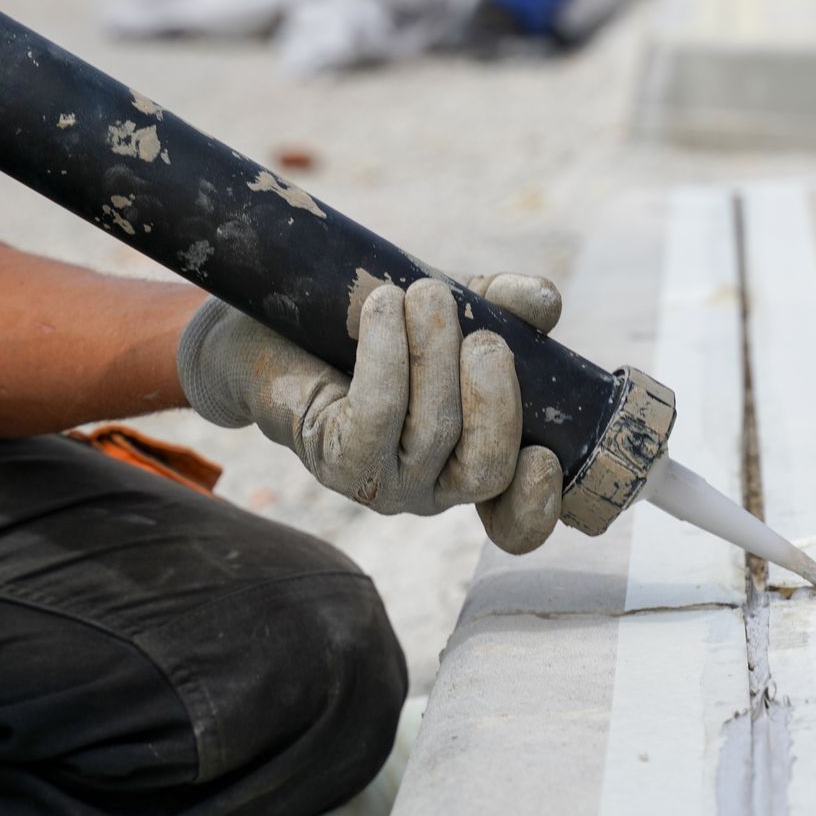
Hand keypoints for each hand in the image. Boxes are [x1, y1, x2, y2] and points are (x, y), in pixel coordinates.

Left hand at [178, 273, 565, 554]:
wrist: (268, 326)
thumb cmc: (369, 325)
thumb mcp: (450, 309)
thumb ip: (502, 305)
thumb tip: (547, 303)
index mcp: (468, 463)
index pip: (513, 522)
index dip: (538, 506)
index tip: (545, 456)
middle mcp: (430, 489)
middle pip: (486, 468)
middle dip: (497, 394)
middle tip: (481, 332)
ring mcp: (380, 483)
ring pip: (434, 430)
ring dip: (436, 350)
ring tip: (423, 293)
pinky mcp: (334, 461)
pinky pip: (377, 413)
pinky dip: (388, 355)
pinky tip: (383, 309)